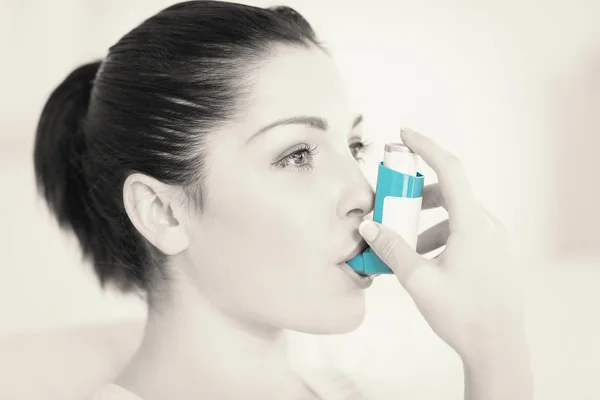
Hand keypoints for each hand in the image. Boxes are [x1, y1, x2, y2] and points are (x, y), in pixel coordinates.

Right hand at [358, 128, 527, 364]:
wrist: (497, 347)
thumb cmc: (462, 315)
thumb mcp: (418, 280)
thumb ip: (392, 249)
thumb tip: (370, 226)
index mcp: (473, 224)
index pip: (449, 169)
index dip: (426, 147)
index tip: (404, 135)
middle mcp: (488, 225)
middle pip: (449, 192)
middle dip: (417, 196)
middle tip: (393, 205)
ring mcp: (495, 239)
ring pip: (456, 214)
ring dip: (428, 221)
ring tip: (408, 246)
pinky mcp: (495, 252)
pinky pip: (465, 230)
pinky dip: (442, 234)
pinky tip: (427, 260)